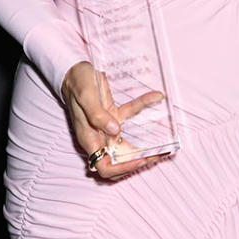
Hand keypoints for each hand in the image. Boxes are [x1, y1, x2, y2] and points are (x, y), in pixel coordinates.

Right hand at [60, 60, 166, 178]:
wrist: (73, 70)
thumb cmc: (77, 83)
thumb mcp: (86, 97)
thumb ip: (98, 115)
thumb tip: (115, 131)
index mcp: (89, 139)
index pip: (105, 167)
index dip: (122, 168)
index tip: (141, 160)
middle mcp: (99, 136)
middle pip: (120, 159)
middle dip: (140, 160)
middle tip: (159, 154)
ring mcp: (107, 126)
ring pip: (128, 142)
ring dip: (145, 143)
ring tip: (164, 142)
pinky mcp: (113, 114)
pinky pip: (131, 113)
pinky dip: (144, 105)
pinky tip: (157, 96)